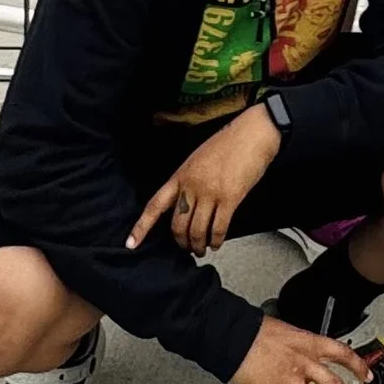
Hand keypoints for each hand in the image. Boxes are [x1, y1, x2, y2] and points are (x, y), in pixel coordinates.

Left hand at [126, 105, 283, 258]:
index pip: (155, 205)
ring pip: (197, 231)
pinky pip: (219, 228)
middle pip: (177, 225)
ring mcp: (210, 193)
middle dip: (181, 242)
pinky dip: (217, 240)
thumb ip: (189, 181)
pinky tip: (217, 243)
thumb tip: (187, 205)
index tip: (131, 244)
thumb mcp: (198, 159)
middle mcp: (192, 186)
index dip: (142, 227)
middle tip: (186, 249)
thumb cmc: (228, 144)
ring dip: (199, 246)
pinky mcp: (230, 198)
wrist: (253, 133)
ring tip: (202, 250)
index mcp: (180, 175)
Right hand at [231, 315, 372, 383]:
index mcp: (310, 345)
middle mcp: (304, 363)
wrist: (233, 336)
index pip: (343, 354)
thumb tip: (310, 359)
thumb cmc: (257, 331)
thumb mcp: (289, 332)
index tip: (366, 377)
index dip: (359, 367)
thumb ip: (303, 347)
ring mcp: (288, 381)